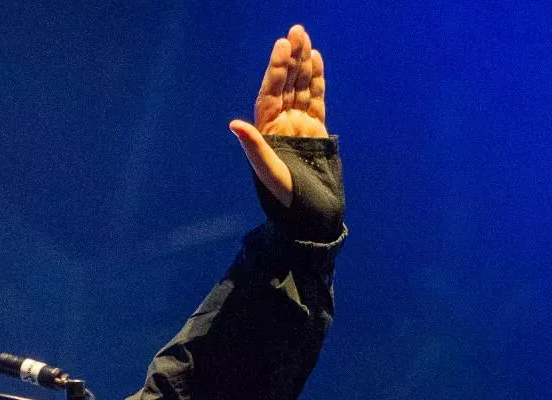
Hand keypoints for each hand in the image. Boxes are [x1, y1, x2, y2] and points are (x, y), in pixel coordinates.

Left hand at [229, 24, 328, 206]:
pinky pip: (316, 100)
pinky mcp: (316, 131)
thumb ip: (254, 148)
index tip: (281, 46)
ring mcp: (299, 126)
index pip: (270, 93)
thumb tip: (234, 124)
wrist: (312, 216)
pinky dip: (316, 80)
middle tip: (296, 30)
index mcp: (266, 133)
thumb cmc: (287, 201)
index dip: (276, 70)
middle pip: (286, 85)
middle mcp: (281, 126)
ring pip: (301, 88)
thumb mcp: (269, 174)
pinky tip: (316, 60)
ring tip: (305, 39)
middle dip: (291, 58)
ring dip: (303, 64)